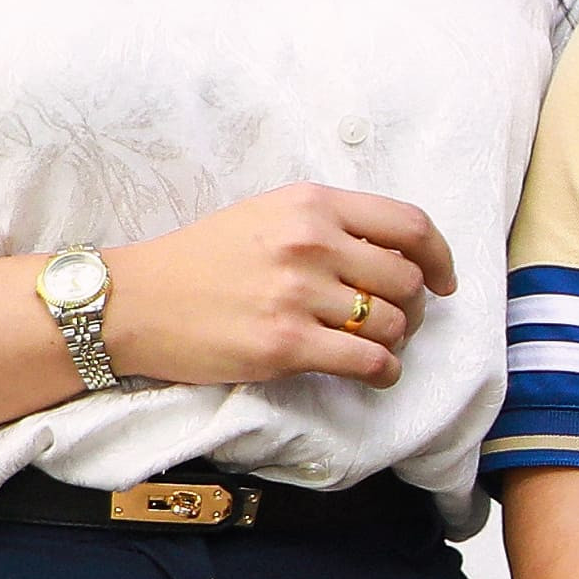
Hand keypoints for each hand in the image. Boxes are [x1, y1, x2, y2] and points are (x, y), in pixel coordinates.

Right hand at [104, 184, 455, 390]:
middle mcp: (311, 243)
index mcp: (311, 204)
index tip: (443, 280)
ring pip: (391, 324)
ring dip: (394, 341)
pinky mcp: (287, 344)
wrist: (135, 301)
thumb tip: (395, 255)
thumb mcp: (267, 215)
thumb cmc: (201, 260)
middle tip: (397, 320)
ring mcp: (299, 295)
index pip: (409, 225)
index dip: (440, 257)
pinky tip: (374, 373)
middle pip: (407, 280)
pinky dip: (383, 372)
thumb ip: (329, 226)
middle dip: (414, 306)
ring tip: (375, 346)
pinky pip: (368, 362)